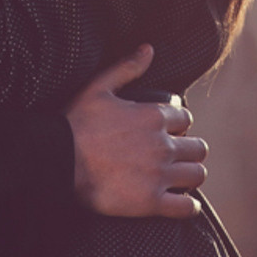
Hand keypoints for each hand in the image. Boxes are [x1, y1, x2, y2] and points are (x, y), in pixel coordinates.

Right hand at [65, 48, 208, 220]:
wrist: (59, 162)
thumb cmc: (77, 123)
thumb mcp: (100, 87)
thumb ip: (128, 68)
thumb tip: (148, 49)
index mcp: (154, 116)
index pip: (186, 120)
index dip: (178, 126)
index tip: (169, 133)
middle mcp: (163, 145)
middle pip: (197, 147)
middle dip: (189, 150)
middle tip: (177, 156)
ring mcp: (159, 175)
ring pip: (197, 174)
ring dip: (191, 175)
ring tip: (181, 178)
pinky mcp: (151, 203)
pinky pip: (185, 208)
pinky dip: (188, 207)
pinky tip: (183, 204)